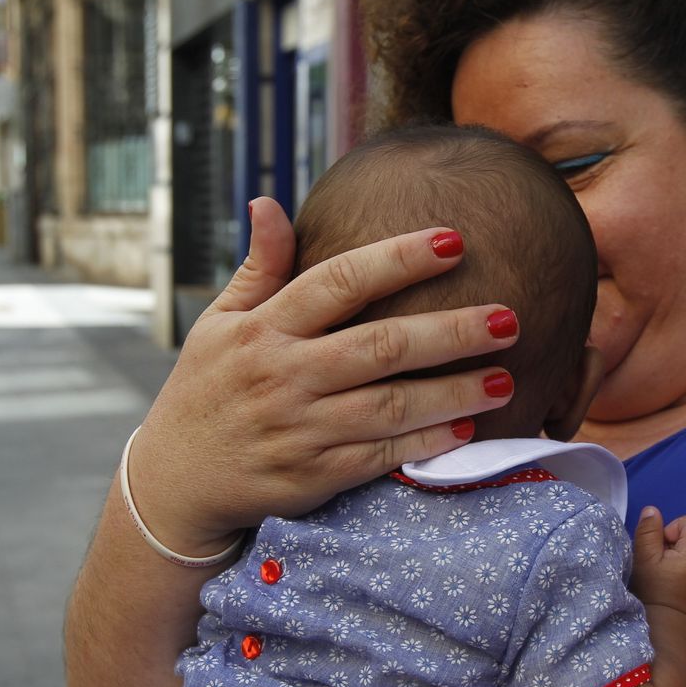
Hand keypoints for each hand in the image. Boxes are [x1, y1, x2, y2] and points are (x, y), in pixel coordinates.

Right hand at [129, 197, 519, 552]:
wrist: (176, 483)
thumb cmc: (207, 390)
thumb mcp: (218, 323)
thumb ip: (259, 268)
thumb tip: (270, 203)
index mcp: (263, 329)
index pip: (338, 282)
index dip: (397, 259)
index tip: (453, 240)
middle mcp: (283, 376)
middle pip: (380, 346)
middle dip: (450, 331)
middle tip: (509, 317)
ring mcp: (300, 430)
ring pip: (390, 407)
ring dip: (453, 393)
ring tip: (506, 378)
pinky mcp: (314, 477)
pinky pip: (382, 458)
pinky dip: (426, 445)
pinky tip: (468, 429)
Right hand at [630, 508, 685, 625]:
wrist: (668, 632)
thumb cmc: (655, 594)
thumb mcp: (644, 560)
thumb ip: (648, 531)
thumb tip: (652, 511)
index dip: (679, 527)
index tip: (664, 544)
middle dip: (682, 543)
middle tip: (664, 561)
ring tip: (671, 576)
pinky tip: (679, 587)